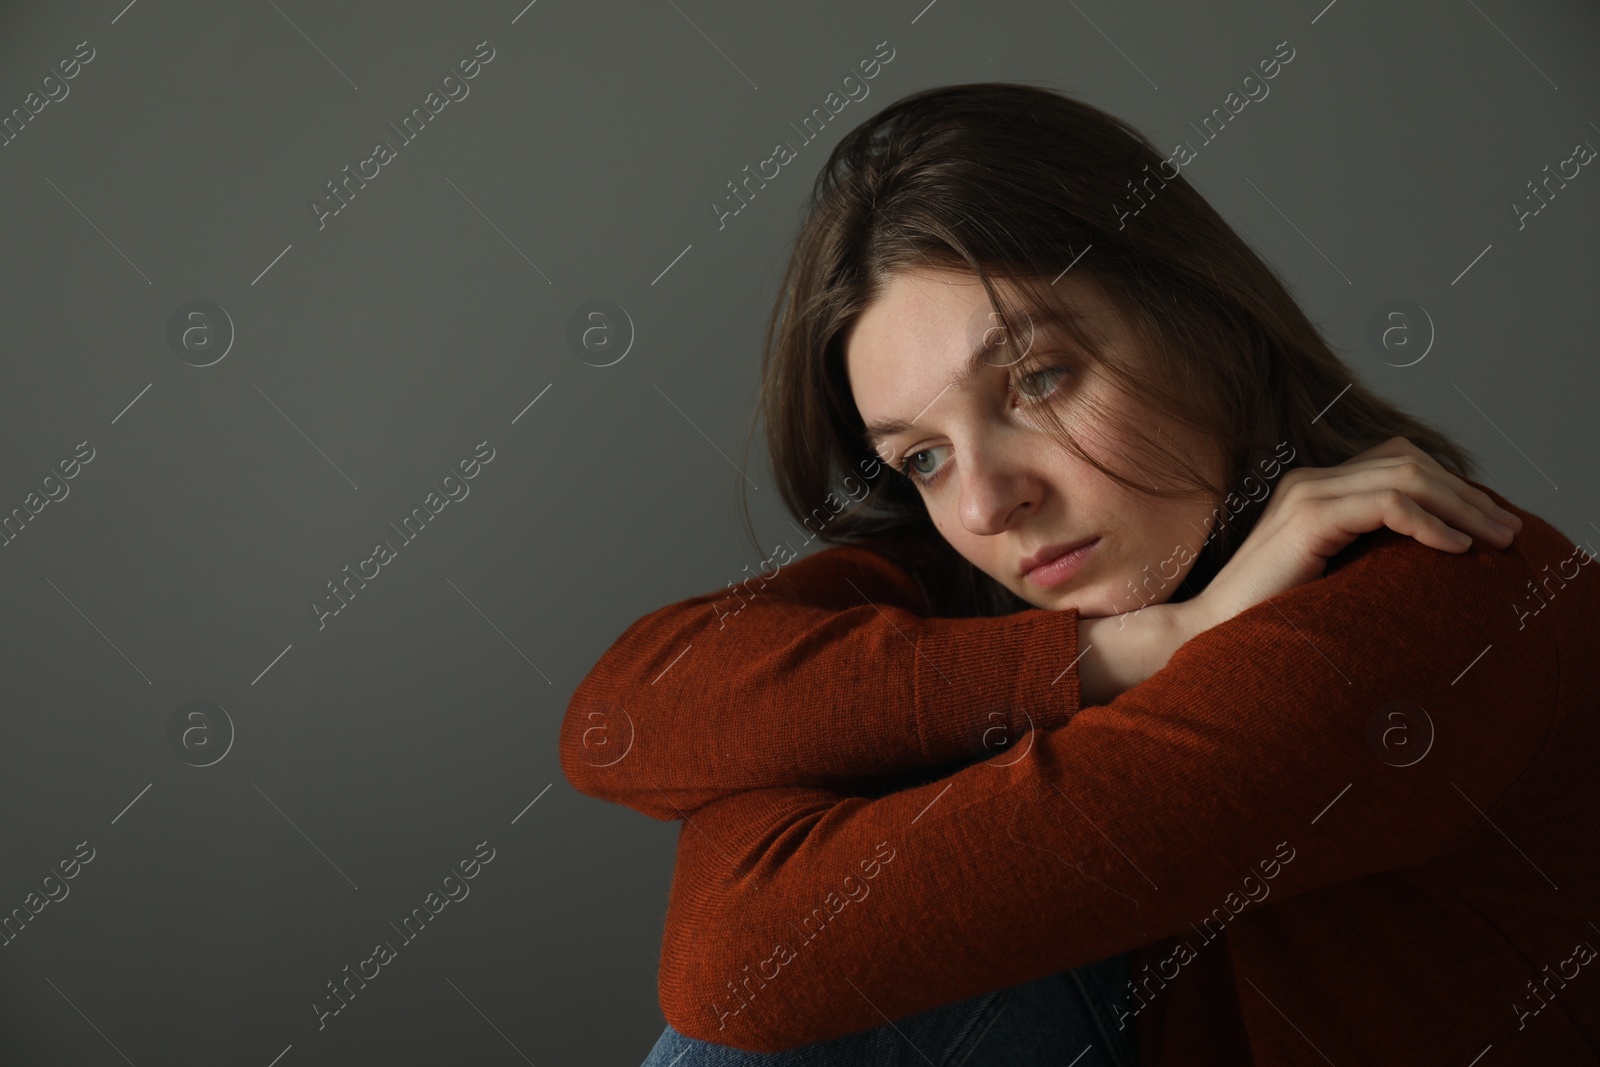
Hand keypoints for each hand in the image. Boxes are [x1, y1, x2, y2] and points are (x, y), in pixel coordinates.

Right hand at [1172, 436, 1522, 642]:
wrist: (1209, 633)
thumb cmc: (1268, 618)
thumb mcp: (1331, 576)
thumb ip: (1367, 553)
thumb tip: (1434, 557)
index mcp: (1314, 489)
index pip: (1397, 459)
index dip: (1451, 484)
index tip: (1488, 522)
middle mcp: (1310, 480)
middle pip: (1409, 460)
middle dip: (1468, 493)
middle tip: (1509, 529)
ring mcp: (1307, 494)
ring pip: (1407, 476)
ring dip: (1462, 506)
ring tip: (1496, 538)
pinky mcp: (1308, 517)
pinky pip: (1389, 504)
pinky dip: (1431, 523)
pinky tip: (1456, 549)